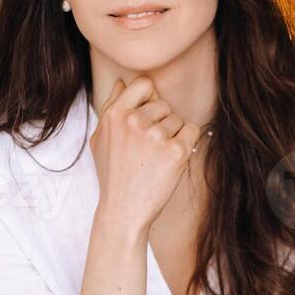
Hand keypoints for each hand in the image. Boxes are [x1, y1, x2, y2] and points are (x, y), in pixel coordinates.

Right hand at [89, 75, 200, 232]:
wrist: (124, 211)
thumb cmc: (112, 175)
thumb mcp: (100, 139)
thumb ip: (110, 107)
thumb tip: (122, 83)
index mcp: (115, 114)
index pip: (144, 84)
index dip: (149, 98)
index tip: (147, 117)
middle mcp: (135, 121)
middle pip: (163, 104)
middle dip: (161, 122)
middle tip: (148, 149)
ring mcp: (156, 136)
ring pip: (178, 119)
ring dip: (173, 136)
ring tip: (156, 158)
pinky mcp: (176, 152)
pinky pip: (193, 131)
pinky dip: (187, 143)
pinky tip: (171, 160)